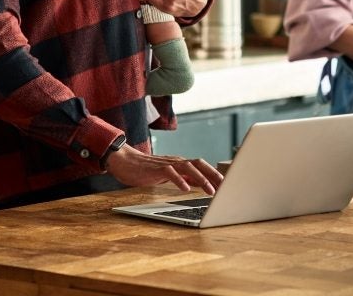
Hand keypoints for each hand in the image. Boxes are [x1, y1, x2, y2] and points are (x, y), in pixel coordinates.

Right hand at [105, 144, 222, 193]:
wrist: (125, 161)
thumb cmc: (146, 170)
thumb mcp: (169, 175)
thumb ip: (183, 177)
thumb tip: (199, 184)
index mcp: (181, 163)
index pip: (202, 166)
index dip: (215, 174)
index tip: (227, 184)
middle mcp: (177, 161)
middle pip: (199, 164)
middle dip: (214, 175)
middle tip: (225, 187)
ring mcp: (167, 163)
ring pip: (188, 167)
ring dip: (201, 179)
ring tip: (211, 191)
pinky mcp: (156, 168)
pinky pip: (170, 173)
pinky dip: (179, 180)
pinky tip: (186, 189)